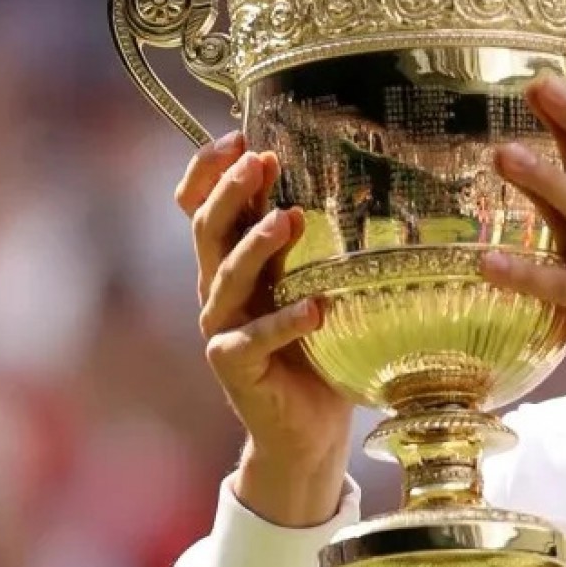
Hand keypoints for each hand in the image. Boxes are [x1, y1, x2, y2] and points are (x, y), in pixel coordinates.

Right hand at [177, 132, 352, 527]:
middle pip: (208, 231)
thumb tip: (365, 186)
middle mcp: (219, 292)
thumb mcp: (320, 288)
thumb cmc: (321, 352)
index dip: (208, 172)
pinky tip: (316, 309)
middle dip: (230, 192)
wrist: (310, 431)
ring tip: (291, 219)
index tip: (237, 135)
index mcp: (235, 265)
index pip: (201, 207)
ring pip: (225, 279)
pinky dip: (285, 323)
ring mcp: (223, 330)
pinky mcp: (235, 370)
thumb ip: (322, 248)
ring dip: (257, 246)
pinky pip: (253, 341)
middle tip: (260, 161)